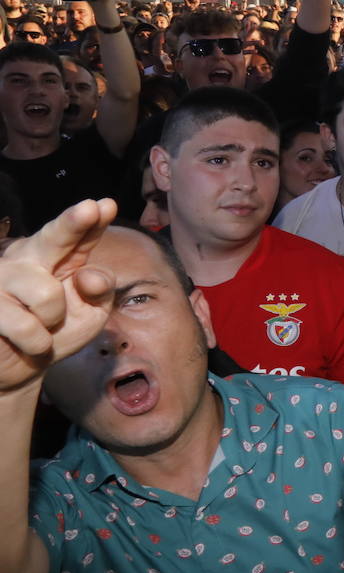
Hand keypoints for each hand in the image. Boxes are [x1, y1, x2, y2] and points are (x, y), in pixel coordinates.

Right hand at [0, 199, 117, 394]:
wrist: (21, 367)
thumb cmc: (57, 331)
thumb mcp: (92, 311)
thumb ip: (100, 290)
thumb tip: (90, 276)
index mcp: (60, 255)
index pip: (79, 235)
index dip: (90, 221)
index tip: (105, 205)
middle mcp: (29, 258)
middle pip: (52, 238)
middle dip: (71, 224)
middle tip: (88, 209)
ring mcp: (1, 277)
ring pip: (46, 293)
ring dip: (53, 320)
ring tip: (43, 326)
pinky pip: (26, 324)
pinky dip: (38, 341)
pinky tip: (29, 341)